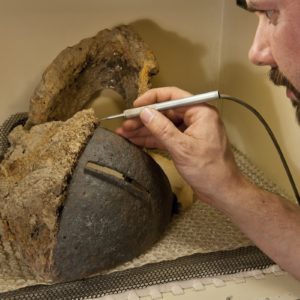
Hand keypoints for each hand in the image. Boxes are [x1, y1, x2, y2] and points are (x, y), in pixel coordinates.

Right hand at [116, 87, 243, 203]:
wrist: (221, 191)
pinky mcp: (185, 143)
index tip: (135, 106)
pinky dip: (152, 139)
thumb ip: (162, 128)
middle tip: (126, 124)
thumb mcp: (182, 148)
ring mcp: (190, 130)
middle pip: (165, 111)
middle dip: (144, 118)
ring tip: (125, 133)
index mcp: (200, 112)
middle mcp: (196, 118)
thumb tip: (145, 113)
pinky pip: (166, 136)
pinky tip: (137, 140)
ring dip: (145, 129)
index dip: (151, 99)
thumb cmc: (209, 170)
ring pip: (163, 125)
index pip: (172, 96)